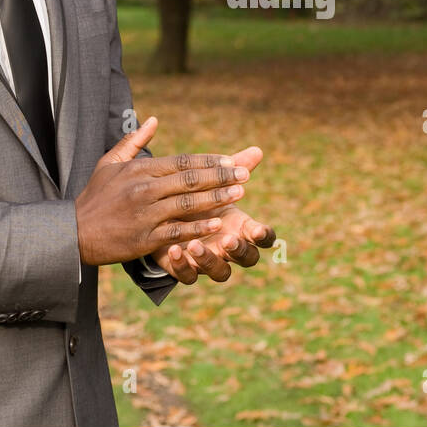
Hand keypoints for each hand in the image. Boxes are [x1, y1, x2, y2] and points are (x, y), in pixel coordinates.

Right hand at [75, 116, 248, 265]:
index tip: (231, 160)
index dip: (208, 161)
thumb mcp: (110, 163)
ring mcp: (145, 214)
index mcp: (139, 170)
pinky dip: (197, 228)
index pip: (182, 161)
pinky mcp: (144, 238)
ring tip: (239, 194)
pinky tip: (217, 225)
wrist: (73, 232)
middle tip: (245, 174)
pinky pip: (176, 232)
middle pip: (189, 180)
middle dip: (220, 176)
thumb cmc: (95, 196)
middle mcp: (144, 189)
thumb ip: (135, 141)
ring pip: (187, 204)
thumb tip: (154, 120)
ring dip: (215, 199)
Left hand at [150, 146, 275, 283]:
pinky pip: (189, 277)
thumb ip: (233, 169)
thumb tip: (257, 149)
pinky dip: (182, 266)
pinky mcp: (186, 268)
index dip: (264, 236)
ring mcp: (210, 261)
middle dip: (239, 250)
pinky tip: (172, 249)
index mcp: (241, 226)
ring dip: (209, 260)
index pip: (263, 237)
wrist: (163, 211)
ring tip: (194, 244)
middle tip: (227, 239)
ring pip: (221, 272)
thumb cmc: (196, 195)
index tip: (256, 230)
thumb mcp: (212, 182)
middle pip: (248, 258)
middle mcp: (229, 247)